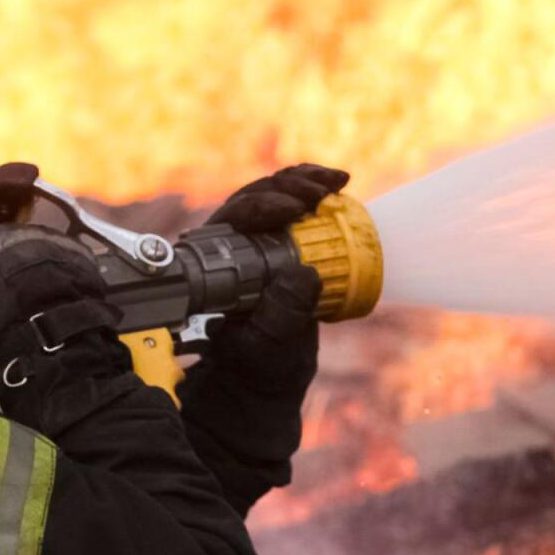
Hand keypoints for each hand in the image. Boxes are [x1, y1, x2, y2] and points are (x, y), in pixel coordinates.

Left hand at [203, 163, 348, 393]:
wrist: (267, 373)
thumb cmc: (257, 363)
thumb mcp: (268, 346)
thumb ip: (282, 316)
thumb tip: (304, 275)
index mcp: (215, 268)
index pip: (230, 221)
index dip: (260, 206)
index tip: (293, 208)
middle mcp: (229, 248)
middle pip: (252, 198)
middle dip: (287, 188)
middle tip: (320, 192)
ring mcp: (254, 241)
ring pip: (272, 195)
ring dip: (304, 182)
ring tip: (337, 181)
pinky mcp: (279, 240)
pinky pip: (293, 204)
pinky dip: (315, 188)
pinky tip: (339, 182)